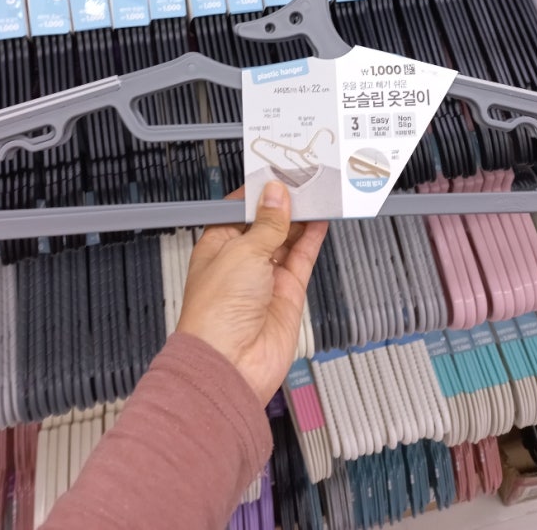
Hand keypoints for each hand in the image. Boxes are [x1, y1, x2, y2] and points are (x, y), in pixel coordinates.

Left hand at [176, 181, 327, 404]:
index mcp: (217, 245)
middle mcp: (240, 260)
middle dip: (283, 202)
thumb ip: (266, 223)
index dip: (258, 192)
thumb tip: (275, 195)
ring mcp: (265, 276)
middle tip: (303, 177)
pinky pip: (302, 257)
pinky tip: (321, 219)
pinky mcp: (287, 292)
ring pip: (287, 237)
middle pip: (266, 222)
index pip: (239, 209)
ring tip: (317, 191)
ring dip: (301, 216)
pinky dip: (312, 238)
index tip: (277, 172)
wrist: (231, 364)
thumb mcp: (242, 252)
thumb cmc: (215, 313)